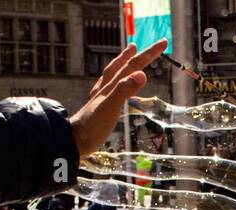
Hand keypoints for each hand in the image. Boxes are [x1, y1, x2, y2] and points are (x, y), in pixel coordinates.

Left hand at [69, 41, 167, 157]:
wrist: (72, 141)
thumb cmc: (93, 127)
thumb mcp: (111, 108)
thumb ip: (125, 90)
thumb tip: (142, 74)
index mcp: (111, 86)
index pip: (133, 65)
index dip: (148, 54)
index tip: (163, 42)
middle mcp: (105, 87)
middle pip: (123, 66)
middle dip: (136, 55)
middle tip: (145, 45)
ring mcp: (101, 97)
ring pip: (113, 74)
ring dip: (122, 63)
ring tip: (129, 54)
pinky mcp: (98, 107)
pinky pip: (107, 87)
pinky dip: (113, 80)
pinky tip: (111, 84)